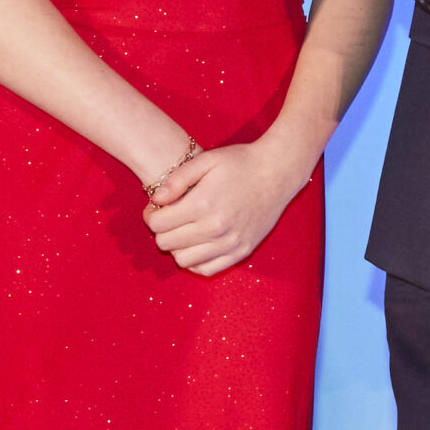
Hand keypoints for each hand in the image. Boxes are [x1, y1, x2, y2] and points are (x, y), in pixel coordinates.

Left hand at [143, 138, 311, 275]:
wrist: (278, 172)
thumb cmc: (241, 162)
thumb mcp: (206, 160)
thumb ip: (177, 179)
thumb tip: (156, 201)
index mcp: (203, 204)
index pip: (158, 224)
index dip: (151, 215)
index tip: (157, 208)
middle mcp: (215, 229)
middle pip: (166, 243)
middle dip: (162, 230)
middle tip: (171, 217)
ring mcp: (230, 243)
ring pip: (183, 260)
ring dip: (177, 246)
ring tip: (185, 229)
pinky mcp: (241, 251)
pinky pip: (206, 269)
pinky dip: (196, 260)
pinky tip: (199, 243)